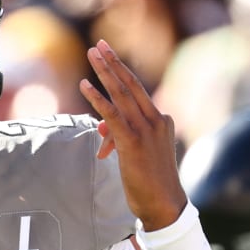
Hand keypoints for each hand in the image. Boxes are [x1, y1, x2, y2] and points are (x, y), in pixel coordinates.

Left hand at [78, 40, 185, 229]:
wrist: (163, 205)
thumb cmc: (149, 182)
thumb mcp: (135, 154)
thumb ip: (120, 137)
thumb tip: (102, 129)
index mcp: (160, 121)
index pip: (138, 91)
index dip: (122, 71)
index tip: (110, 54)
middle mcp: (156, 120)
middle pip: (131, 84)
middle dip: (113, 62)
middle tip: (100, 44)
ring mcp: (145, 130)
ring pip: (121, 94)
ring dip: (105, 72)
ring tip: (92, 53)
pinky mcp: (132, 143)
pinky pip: (112, 115)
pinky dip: (97, 99)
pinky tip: (85, 86)